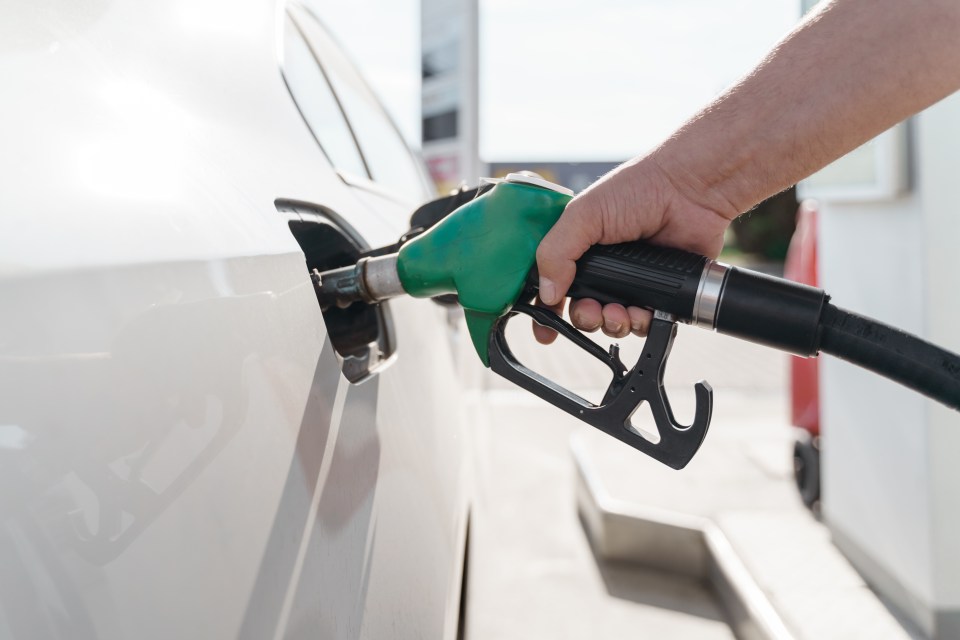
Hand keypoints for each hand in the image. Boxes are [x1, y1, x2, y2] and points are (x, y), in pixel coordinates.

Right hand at [533, 154, 734, 343]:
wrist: (690, 190)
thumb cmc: (638, 189)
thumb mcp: (583, 215)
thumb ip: (556, 253)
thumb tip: (546, 294)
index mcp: (578, 248)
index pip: (552, 285)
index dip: (545, 309)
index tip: (544, 330)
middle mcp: (602, 268)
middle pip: (581, 311)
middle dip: (584, 318)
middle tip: (592, 311)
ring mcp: (631, 281)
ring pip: (611, 322)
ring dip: (611, 324)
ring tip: (618, 312)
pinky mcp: (659, 292)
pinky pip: (643, 323)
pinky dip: (639, 324)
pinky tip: (642, 312)